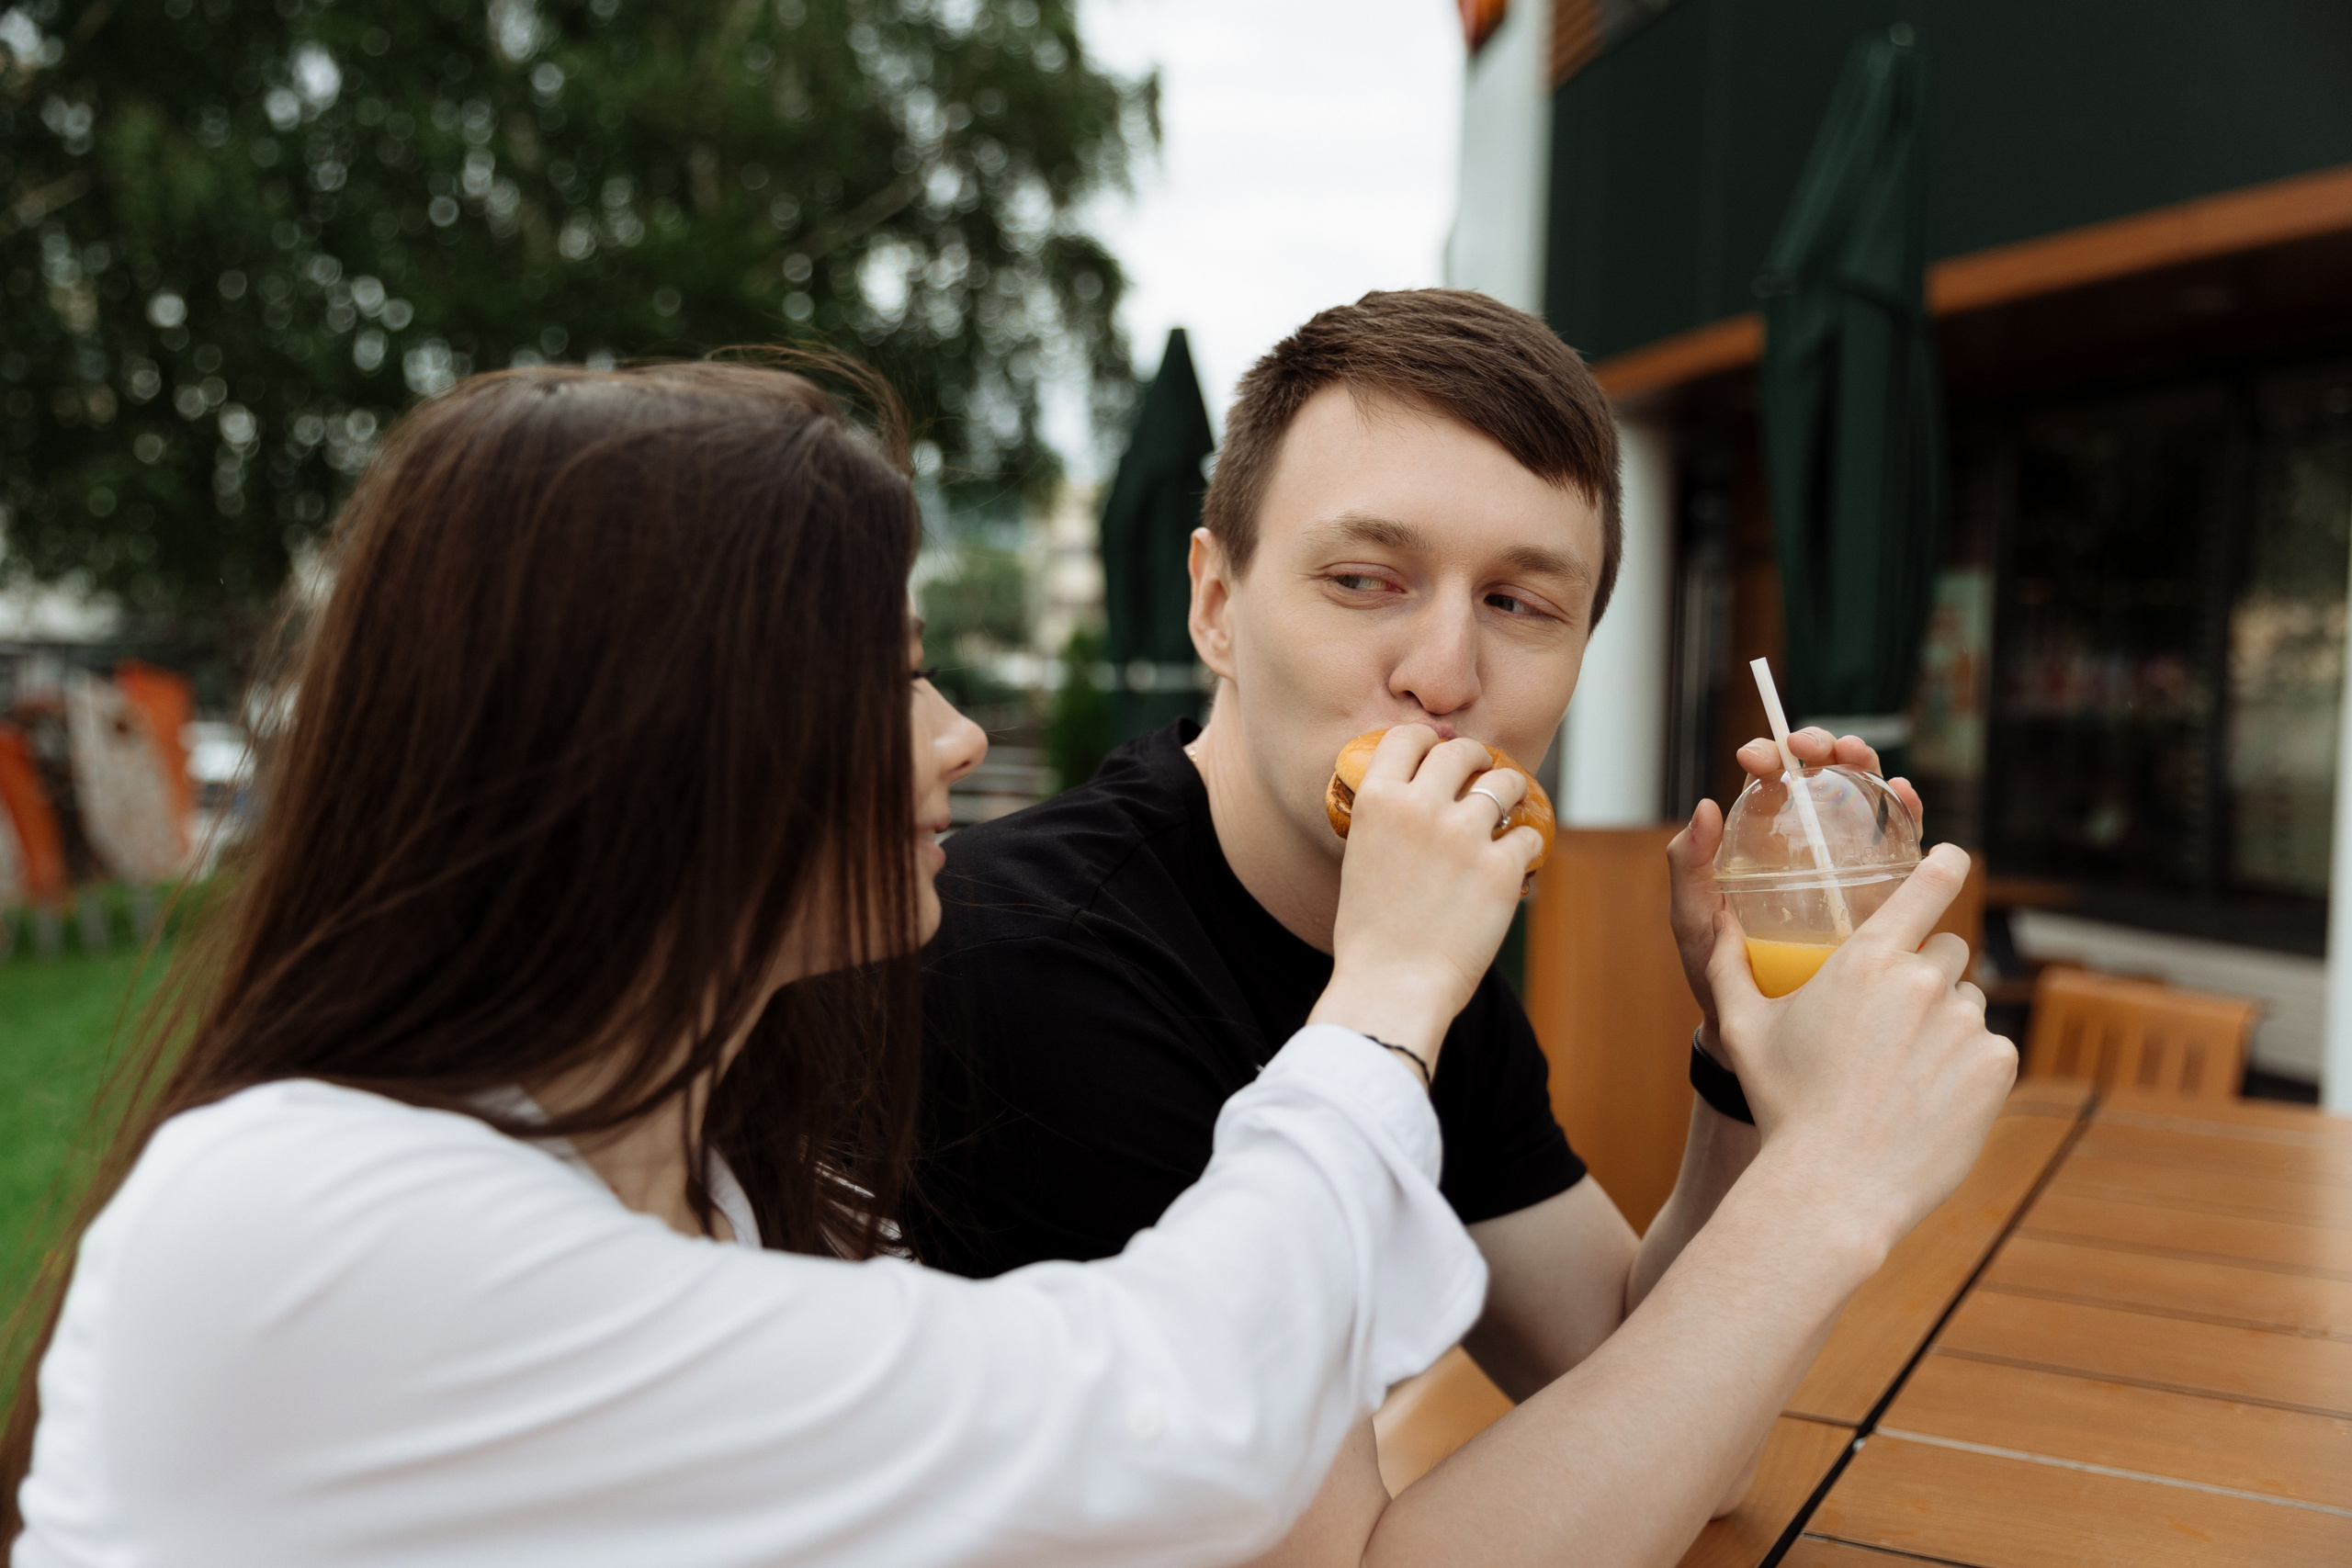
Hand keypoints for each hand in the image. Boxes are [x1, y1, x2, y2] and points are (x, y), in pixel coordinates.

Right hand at [1310, 726, 1543, 1077]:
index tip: (1437, 748)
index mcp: (1378, 801)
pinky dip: (1524, 845)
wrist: (1392, 984)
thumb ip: (1388, 821)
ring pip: (1504, 783)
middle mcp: (1421, 807)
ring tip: (1512, 800)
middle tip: (1482, 767)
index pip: (1407, 738)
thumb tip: (1415, 799)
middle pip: (1460, 753)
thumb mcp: (1359, 858)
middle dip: (1475, 756)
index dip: (1427, 739)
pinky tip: (1519, 859)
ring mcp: (1464, 835)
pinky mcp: (1500, 867)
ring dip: (1510, 788)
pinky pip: (1527, 836)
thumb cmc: (1370, 934)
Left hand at [1667, 729, 1924, 1049]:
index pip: (1768, 782)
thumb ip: (1688, 872)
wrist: (1762, 1033)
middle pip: (1822, 777)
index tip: (1757, 757)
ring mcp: (1847, 864)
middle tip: (1813, 748)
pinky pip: (1901, 843)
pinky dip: (1906, 808)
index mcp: (1760, 843)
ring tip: (1857, 758)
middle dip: (1823, 746)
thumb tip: (1704, 807)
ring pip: (1864, 797)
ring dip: (1866, 764)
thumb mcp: (1694, 923)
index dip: (1767, 756)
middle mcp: (1806, 845)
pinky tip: (1905, 797)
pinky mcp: (1884, 892)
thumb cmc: (1719, 977)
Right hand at [1705, 843, 2016, 1249]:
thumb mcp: (1742, 1029)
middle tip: (1892, 1023)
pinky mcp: (1996, 1066)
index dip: (1945, 865)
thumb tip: (1717, 919)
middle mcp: (1923, 981)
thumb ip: (1729, 964)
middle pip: (1947, 949)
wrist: (1834, 1188)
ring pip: (1968, 1003)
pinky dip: (1968, 1068)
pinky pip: (1989, 1049)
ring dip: (1946, 1024)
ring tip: (1904, 1073)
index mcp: (1866, 959)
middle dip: (1927, 973)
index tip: (1954, 857)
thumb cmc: (1782, 1106)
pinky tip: (1928, 1100)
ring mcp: (1965, 1024)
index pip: (1927, 887)